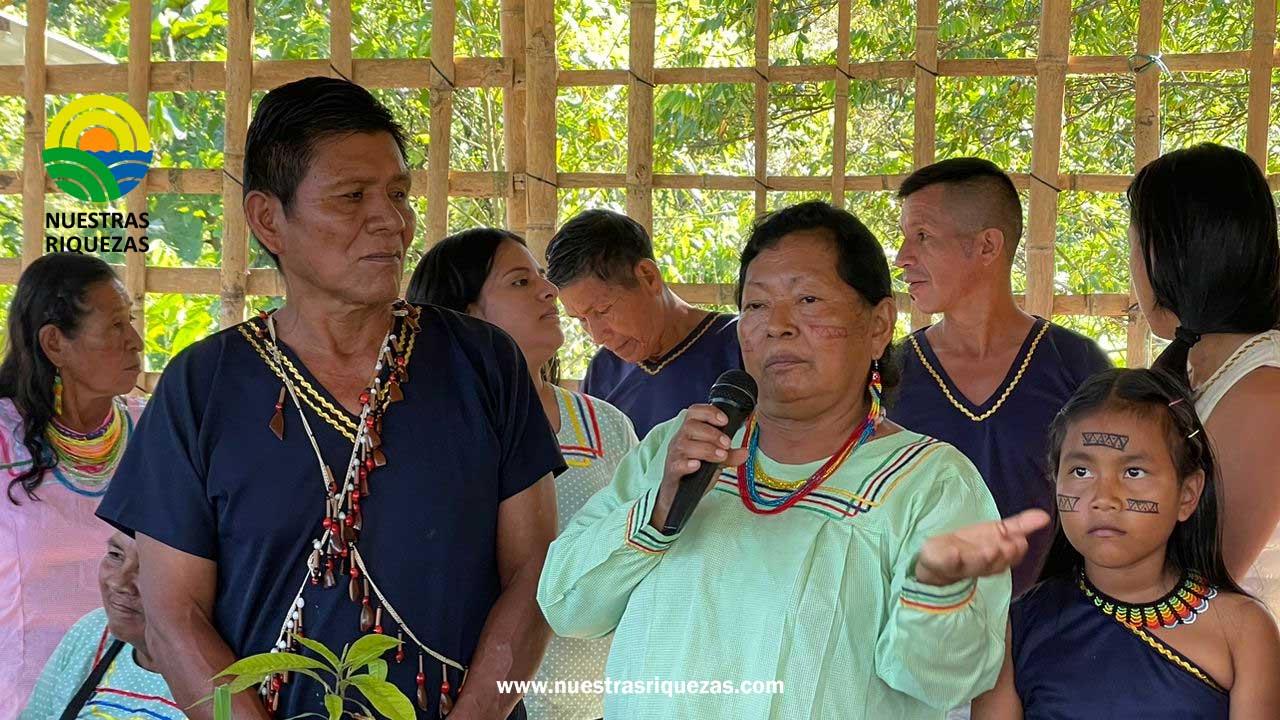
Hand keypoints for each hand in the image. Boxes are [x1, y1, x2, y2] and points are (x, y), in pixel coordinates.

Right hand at [648, 404, 748, 530]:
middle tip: (727, 444)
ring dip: (706, 448)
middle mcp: (679, 440)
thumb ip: (730, 455)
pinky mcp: (672, 472)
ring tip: (721, 456)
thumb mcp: (716, 461)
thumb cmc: (696, 472)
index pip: (694, 412)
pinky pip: (677, 464)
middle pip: (690, 427)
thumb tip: (746, 451)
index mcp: (689, 433)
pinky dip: (688, 464)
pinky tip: (698, 465)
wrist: (679, 495)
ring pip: (684, 444)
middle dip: (712, 433)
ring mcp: (674, 456)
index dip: (709, 412)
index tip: (725, 420)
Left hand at [913, 509, 1051, 586]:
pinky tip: (955, 552)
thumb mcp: (998, 533)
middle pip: (992, 563)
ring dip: (982, 558)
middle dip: (1001, 556)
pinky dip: (951, 558)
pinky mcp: (941, 561)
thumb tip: (1044, 516)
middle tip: (1008, 546)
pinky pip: (946, 562)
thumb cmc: (972, 546)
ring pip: (973, 564)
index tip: (1021, 542)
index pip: (1008, 557)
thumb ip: (1021, 525)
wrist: (940, 563)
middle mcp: (980, 564)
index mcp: (995, 557)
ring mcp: (959, 564)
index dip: (1014, 552)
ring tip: (988, 550)